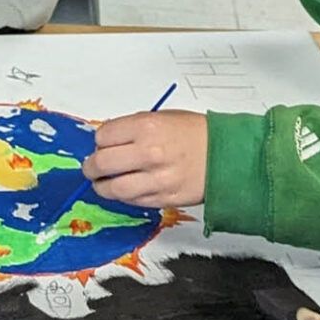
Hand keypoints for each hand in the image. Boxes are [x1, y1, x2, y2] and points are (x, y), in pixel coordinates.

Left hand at [83, 110, 207, 207]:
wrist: (228, 155)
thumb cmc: (196, 134)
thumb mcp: (162, 118)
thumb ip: (133, 129)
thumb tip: (106, 141)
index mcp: (147, 127)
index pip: (103, 136)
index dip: (100, 141)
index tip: (103, 144)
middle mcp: (149, 153)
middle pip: (101, 164)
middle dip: (92, 167)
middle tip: (91, 168)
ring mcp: (156, 179)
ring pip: (113, 189)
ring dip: (102, 187)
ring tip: (102, 184)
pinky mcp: (164, 198)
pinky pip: (133, 201)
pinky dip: (124, 197)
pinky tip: (126, 190)